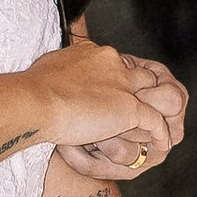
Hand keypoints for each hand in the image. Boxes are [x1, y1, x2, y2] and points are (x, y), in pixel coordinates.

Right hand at [22, 38, 185, 176]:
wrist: (35, 101)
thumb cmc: (33, 90)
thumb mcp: (48, 69)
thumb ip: (62, 72)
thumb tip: (57, 78)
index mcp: (94, 53)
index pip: (116, 64)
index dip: (119, 81)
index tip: (114, 97)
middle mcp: (113, 63)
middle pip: (141, 76)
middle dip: (143, 94)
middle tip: (142, 113)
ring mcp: (123, 85)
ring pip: (153, 96)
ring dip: (155, 112)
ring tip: (156, 129)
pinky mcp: (129, 107)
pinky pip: (155, 120)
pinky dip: (161, 132)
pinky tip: (163, 143)